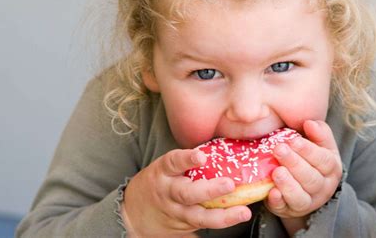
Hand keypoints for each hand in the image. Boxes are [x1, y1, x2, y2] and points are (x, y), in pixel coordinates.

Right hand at [122, 149, 251, 236]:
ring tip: (243, 212)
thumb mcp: (165, 169)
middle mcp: (168, 193)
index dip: (187, 159)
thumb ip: (187, 162)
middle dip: (209, 190)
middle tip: (229, 184)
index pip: (173, 162)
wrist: (133, 213)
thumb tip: (223, 148)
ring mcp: (176, 212)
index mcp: (163, 172)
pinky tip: (236, 218)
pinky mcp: (183, 227)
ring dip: (223, 216)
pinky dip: (221, 222)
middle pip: (187, 193)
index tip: (201, 156)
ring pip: (197, 217)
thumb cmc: (158, 182)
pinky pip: (203, 226)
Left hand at [265, 120, 341, 228]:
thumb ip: (319, 133)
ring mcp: (307, 202)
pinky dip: (278, 201)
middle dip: (294, 163)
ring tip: (276, 171)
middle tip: (279, 150)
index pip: (324, 160)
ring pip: (300, 196)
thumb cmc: (309, 161)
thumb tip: (310, 123)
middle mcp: (322, 187)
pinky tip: (272, 192)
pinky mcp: (289, 210)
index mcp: (331, 169)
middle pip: (311, 178)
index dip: (309, 150)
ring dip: (288, 184)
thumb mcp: (319, 146)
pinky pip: (284, 208)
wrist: (304, 189)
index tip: (293, 140)